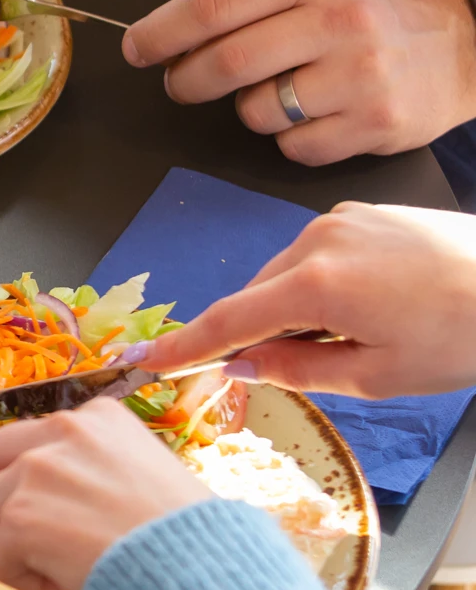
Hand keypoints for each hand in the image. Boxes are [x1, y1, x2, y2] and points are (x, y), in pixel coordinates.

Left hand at [0, 398, 208, 589]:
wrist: (204, 572)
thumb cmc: (189, 539)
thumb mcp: (148, 475)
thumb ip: (94, 471)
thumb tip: (50, 497)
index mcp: (98, 417)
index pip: (29, 437)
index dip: (28, 479)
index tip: (52, 510)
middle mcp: (63, 429)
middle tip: (9, 536)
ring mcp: (37, 469)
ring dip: (9, 549)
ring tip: (57, 570)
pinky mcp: (21, 515)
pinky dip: (24, 581)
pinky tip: (67, 585)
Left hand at [122, 0, 475, 164]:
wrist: (463, 42)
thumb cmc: (369, 10)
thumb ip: (247, 3)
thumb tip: (167, 41)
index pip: (213, 7)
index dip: (161, 32)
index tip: (135, 48)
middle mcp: (338, 20)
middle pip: (225, 63)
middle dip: (185, 81)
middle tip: (178, 84)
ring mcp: (360, 75)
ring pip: (256, 111)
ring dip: (248, 109)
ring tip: (279, 91)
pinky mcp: (376, 124)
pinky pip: (294, 147)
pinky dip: (289, 138)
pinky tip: (316, 115)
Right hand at [141, 201, 475, 396]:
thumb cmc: (465, 335)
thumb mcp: (380, 376)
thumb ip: (299, 370)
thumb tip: (244, 364)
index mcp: (316, 283)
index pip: (227, 319)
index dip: (183, 344)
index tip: (145, 359)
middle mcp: (317, 238)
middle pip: (257, 295)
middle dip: (260, 332)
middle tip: (297, 368)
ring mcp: (341, 219)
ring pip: (286, 273)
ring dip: (296, 309)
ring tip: (358, 338)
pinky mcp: (363, 212)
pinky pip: (317, 253)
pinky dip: (321, 284)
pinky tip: (369, 306)